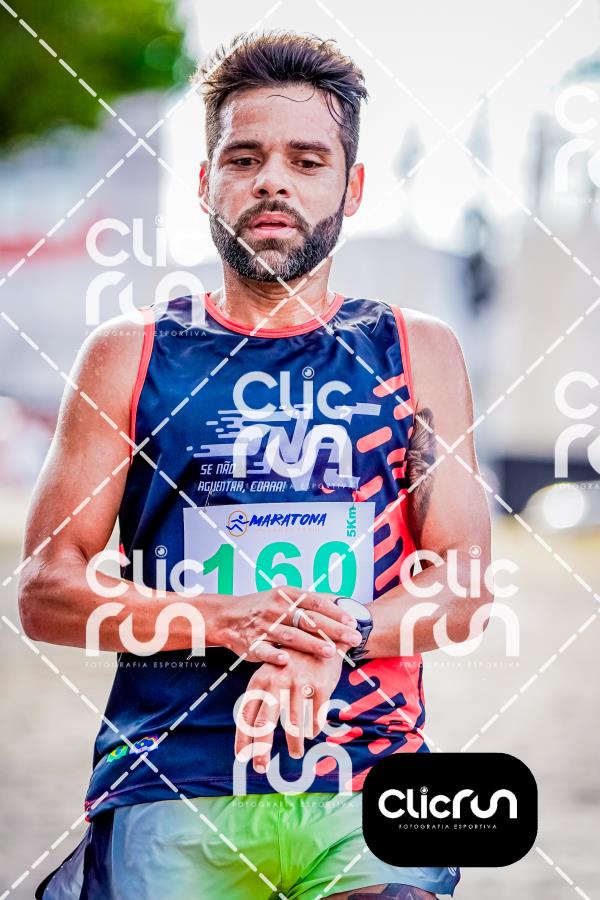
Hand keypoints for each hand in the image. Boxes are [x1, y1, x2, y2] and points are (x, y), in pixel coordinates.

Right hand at [219, 585, 360, 665]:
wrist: (227, 616)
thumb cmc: (263, 607)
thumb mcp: (284, 596)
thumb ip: (309, 601)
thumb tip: (340, 600)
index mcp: (286, 595)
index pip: (315, 602)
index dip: (336, 612)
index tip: (353, 622)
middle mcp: (276, 608)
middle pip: (308, 620)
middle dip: (333, 629)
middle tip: (354, 638)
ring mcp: (263, 626)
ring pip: (290, 635)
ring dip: (311, 643)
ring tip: (330, 651)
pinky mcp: (251, 643)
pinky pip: (264, 650)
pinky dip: (274, 654)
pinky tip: (286, 660)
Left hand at [234, 646, 346, 772]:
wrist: (321, 635)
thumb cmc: (290, 661)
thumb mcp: (271, 674)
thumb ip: (262, 700)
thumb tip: (252, 733)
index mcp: (261, 680)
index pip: (247, 714)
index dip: (243, 738)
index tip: (240, 757)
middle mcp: (277, 682)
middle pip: (266, 723)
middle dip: (261, 749)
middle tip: (260, 768)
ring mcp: (300, 683)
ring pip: (294, 725)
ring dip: (294, 744)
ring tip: (296, 753)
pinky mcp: (321, 685)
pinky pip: (316, 716)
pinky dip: (314, 727)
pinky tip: (312, 732)